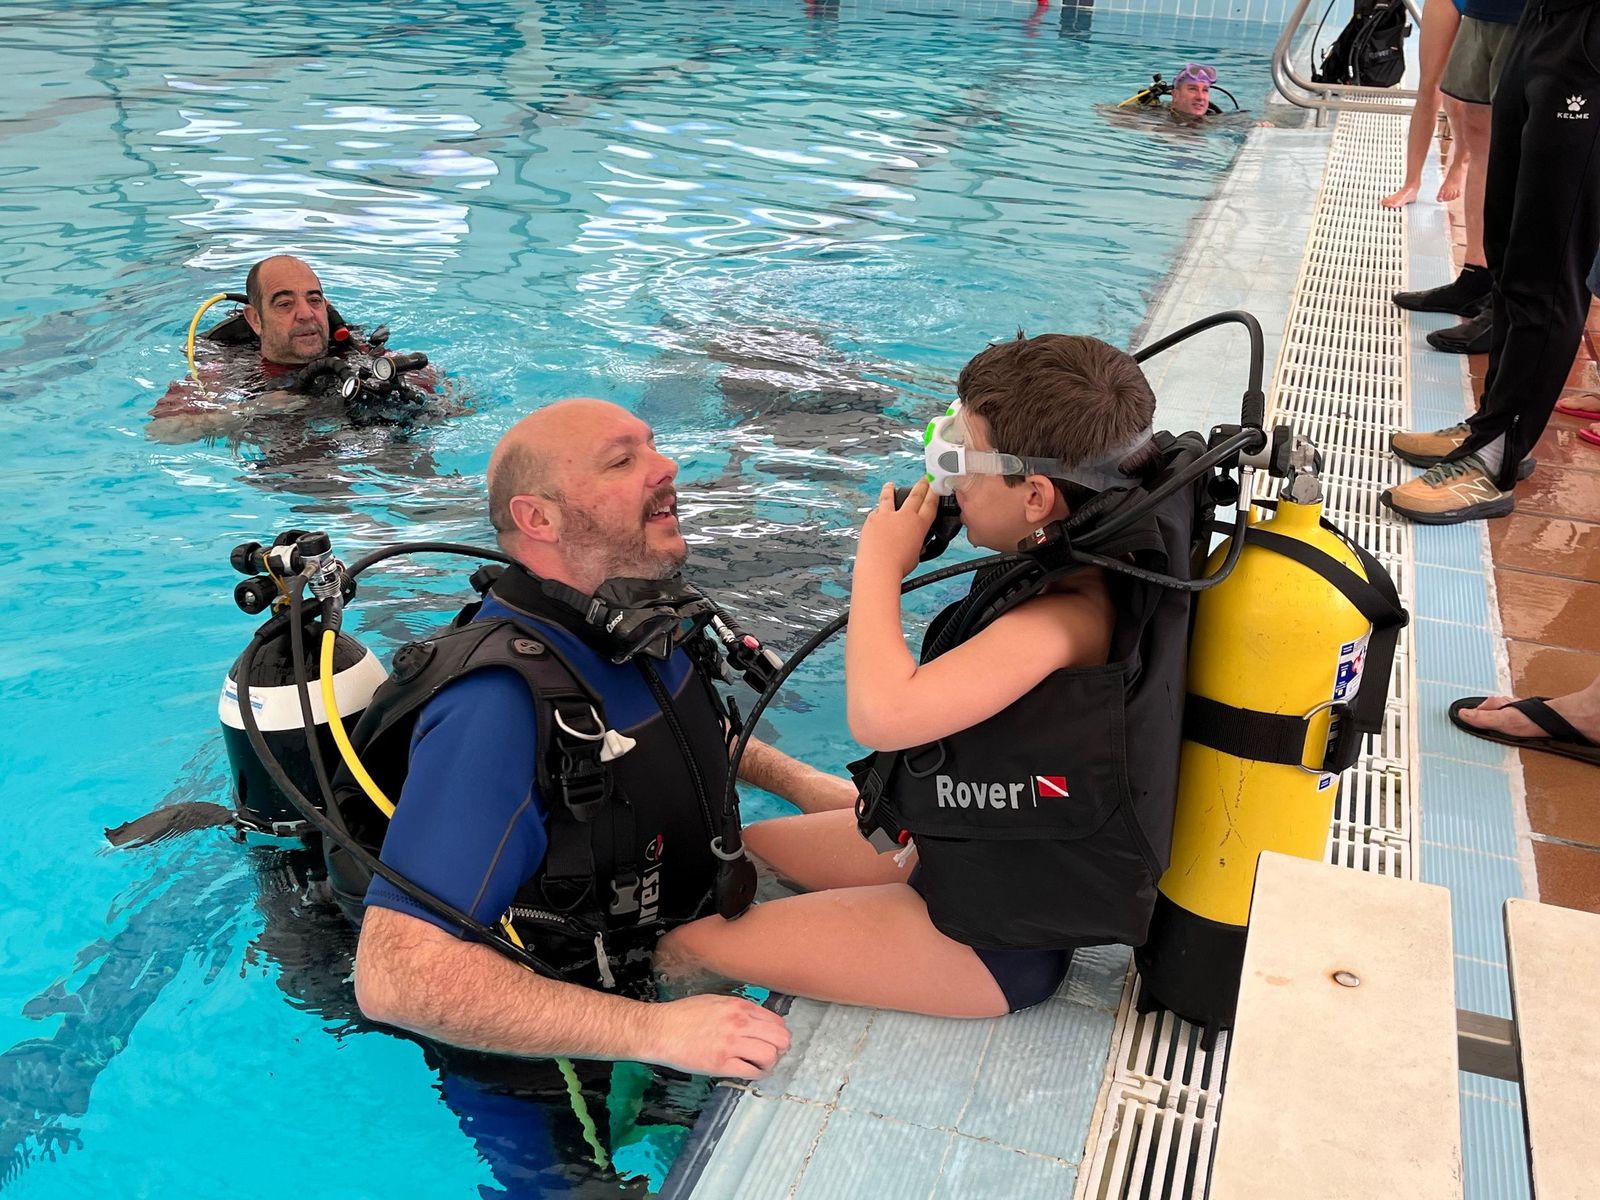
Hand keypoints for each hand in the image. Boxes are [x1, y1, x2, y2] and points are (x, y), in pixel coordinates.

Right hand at [649, 993, 790, 1078]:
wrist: (661, 1029)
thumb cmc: (684, 1015)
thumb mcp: (716, 1001)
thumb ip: (739, 1010)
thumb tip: (759, 1022)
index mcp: (739, 1006)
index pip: (777, 1021)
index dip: (778, 1034)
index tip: (773, 1041)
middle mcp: (739, 1023)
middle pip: (780, 1038)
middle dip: (780, 1048)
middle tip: (772, 1054)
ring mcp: (731, 1044)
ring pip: (770, 1055)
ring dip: (770, 1063)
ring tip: (761, 1065)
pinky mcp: (721, 1063)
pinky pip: (752, 1071)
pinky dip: (756, 1074)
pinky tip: (750, 1072)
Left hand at [857, 479, 939, 579]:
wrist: (878, 568)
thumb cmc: (897, 567)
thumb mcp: (915, 556)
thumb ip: (916, 545)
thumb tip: (915, 544)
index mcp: (919, 526)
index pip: (930, 504)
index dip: (934, 493)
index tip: (936, 486)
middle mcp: (904, 517)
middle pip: (915, 495)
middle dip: (921, 485)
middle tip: (924, 479)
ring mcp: (886, 516)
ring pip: (889, 497)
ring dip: (890, 490)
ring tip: (890, 485)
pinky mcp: (872, 520)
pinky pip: (875, 510)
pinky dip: (877, 509)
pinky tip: (876, 508)